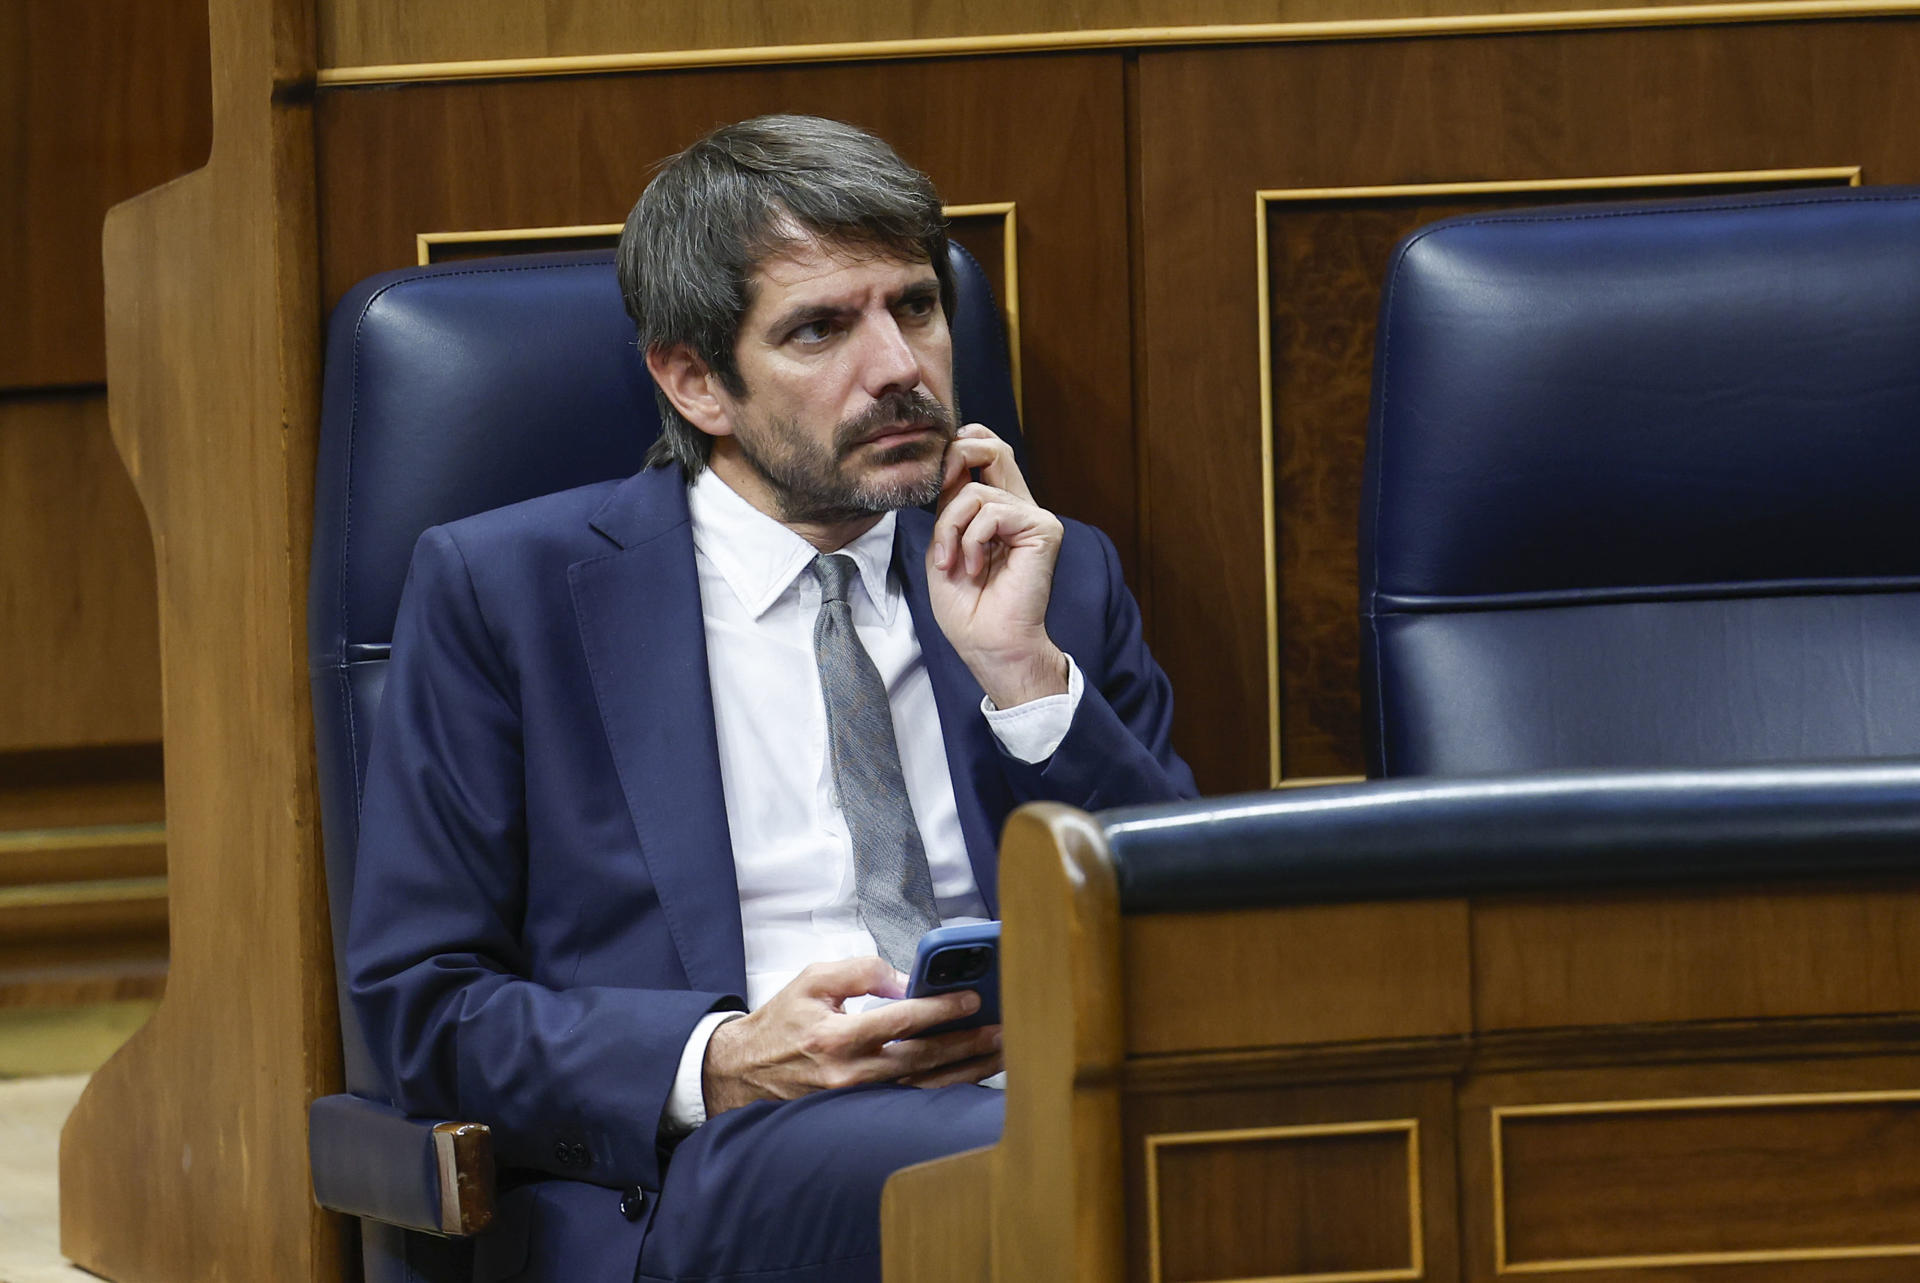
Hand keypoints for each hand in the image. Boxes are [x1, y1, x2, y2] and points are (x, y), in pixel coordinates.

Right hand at [702, 957, 1004, 1116]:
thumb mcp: (814, 979)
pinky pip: (909, 1099)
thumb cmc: (783, 1021)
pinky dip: (941, 1087)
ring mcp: (856, 1097)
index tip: (972, 998)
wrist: (747, 1070)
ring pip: (921, 1084)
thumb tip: (905, 979)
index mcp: (835, 1035)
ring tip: (997, 1054)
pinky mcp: (861, 1110)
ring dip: (962, 1070)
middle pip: (920, 1058)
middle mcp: (849, 1071)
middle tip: (1001, 1030)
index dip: (940, 1008)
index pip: (899, 1020)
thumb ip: (861, 971)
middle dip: (965, 1044)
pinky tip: (968, 1076)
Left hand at [927, 424, 1068, 707]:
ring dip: (950, 526)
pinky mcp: (1043, 528)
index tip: (932, 486)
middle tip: (937, 493)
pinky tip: (974, 568)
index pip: (983, 452)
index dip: (955, 452)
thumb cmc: (967, 608)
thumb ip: (948, 504)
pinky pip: (992, 511)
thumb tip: (948, 462)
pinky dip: (970, 539)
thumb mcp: (943, 545)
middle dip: (955, 458)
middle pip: (993, 446)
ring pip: (977, 489)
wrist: (989, 645)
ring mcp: (1034, 516)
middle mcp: (1019, 507)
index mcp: (997, 510)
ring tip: (951, 563)